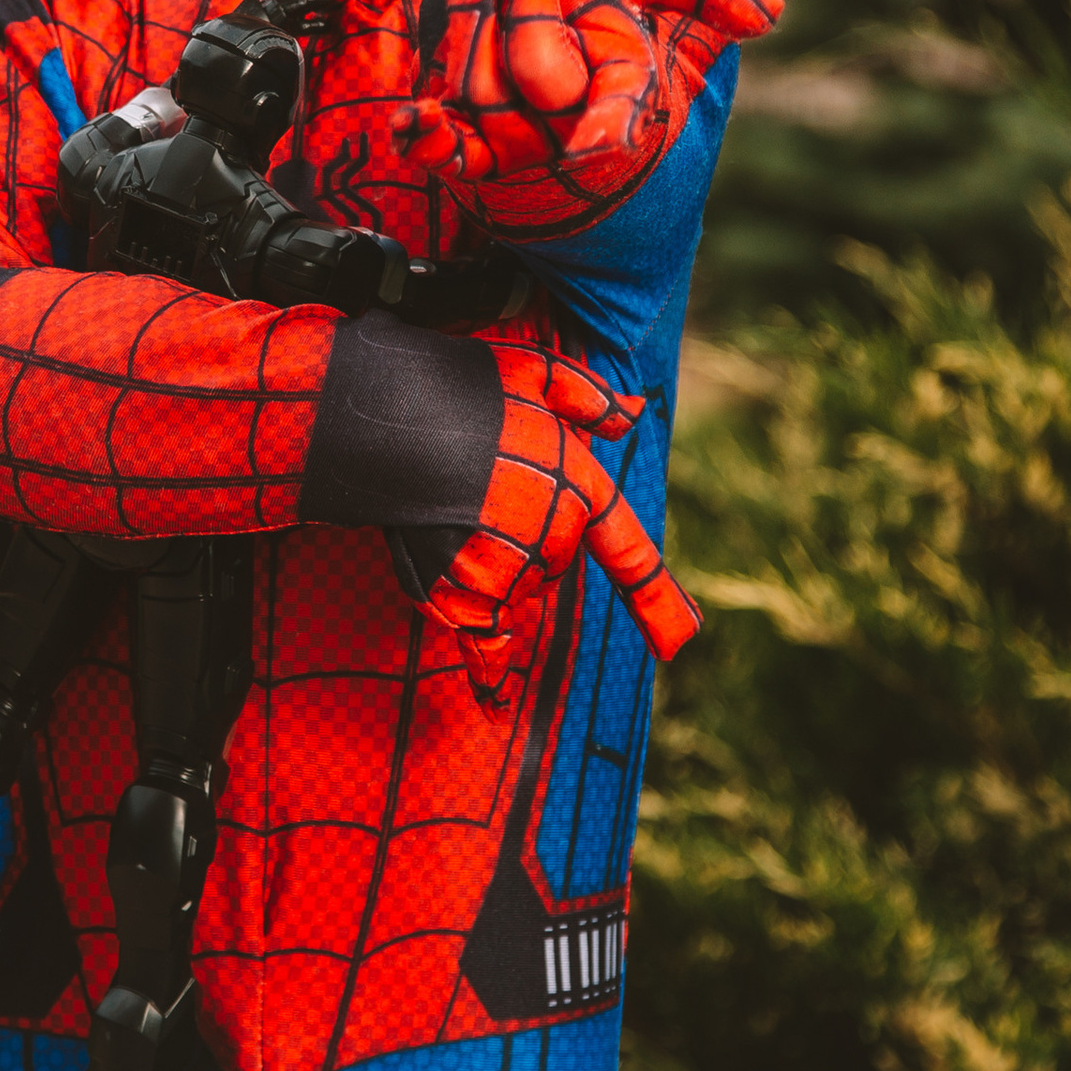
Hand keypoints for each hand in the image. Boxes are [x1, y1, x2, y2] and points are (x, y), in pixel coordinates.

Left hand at [395, 0, 776, 192]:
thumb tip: (770, 15)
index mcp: (624, 83)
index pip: (621, 111)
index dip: (608, 126)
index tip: (597, 143)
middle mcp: (569, 116)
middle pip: (537, 72)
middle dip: (529, 5)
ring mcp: (513, 129)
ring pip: (480, 86)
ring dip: (474, 16)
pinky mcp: (462, 126)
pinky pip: (445, 144)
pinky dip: (429, 136)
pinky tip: (415, 123)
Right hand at [408, 339, 700, 703]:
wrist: (392, 415)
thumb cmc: (465, 386)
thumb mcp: (537, 374)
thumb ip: (589, 401)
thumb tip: (634, 415)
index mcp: (578, 489)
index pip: (627, 552)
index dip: (657, 602)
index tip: (678, 644)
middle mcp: (552, 539)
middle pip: (551, 560)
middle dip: (527, 533)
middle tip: (480, 484)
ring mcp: (507, 572)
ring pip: (513, 588)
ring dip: (493, 566)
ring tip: (450, 509)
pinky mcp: (462, 594)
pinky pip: (485, 644)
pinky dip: (491, 671)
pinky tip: (495, 697)